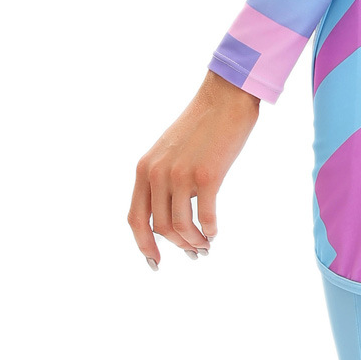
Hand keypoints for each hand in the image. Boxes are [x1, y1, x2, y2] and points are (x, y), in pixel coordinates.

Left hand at [128, 71, 260, 268]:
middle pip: (160, 227)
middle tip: (195, 252)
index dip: (144, 245)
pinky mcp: (207, 175)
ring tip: (206, 245)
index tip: (155, 262)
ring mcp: (181, 175)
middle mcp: (157, 174)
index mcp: (144, 169)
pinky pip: (205, 217)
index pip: (135, 218)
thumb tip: (173, 218)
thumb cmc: (203, 125)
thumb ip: (164, 180)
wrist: (225, 97)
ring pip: (181, 226)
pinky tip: (216, 231)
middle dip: (178, 246)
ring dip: (195, 242)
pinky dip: (210, 230)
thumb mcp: (169, 151)